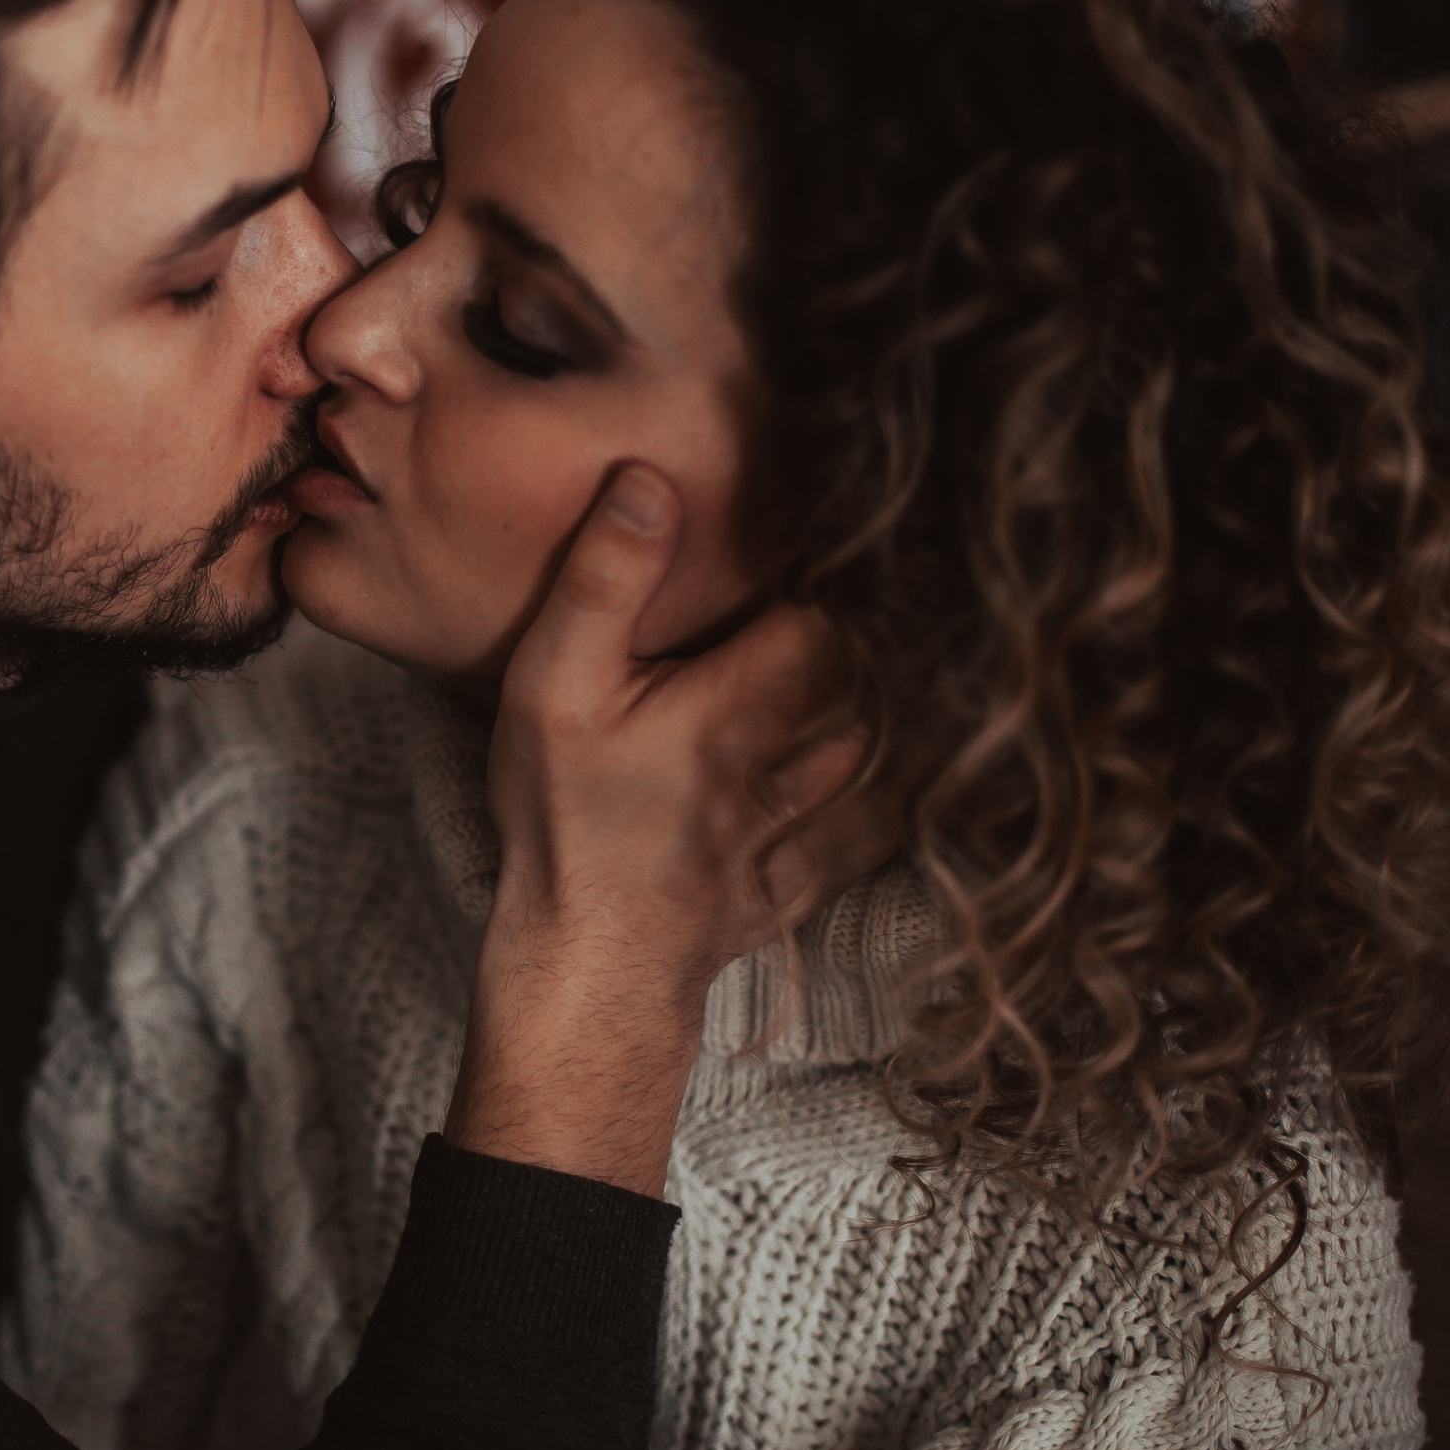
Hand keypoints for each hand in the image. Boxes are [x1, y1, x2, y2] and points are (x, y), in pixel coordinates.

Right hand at [443, 463, 901, 1194]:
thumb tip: (651, 479)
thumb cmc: (561, 823)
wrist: (584, 970)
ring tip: (870, 664)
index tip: (818, 551)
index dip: (832, 578)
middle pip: (877, 677)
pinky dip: (897, 784)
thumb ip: (604, 584)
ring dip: (890, 706)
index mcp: (738, 707)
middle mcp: (794, 766)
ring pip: (892, 745)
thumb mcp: (552, 688)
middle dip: (870, 640)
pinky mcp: (816, 879)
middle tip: (857, 597)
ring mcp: (815, 828)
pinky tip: (883, 755)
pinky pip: (889, 822)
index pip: (834, 617)